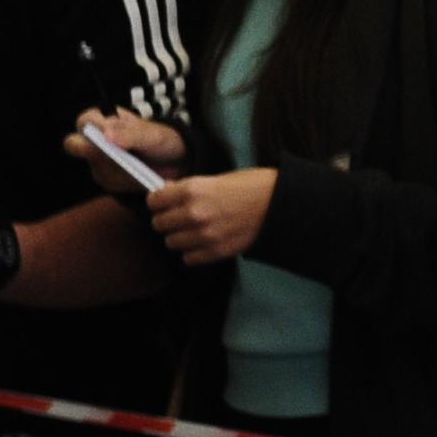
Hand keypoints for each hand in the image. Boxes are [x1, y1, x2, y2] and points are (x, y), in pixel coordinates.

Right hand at [66, 108, 188, 197]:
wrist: (175, 159)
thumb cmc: (160, 138)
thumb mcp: (151, 134)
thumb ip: (130, 134)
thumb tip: (106, 134)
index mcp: (103, 118)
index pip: (84, 121)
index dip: (92, 131)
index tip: (109, 139)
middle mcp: (95, 138)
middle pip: (76, 146)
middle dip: (97, 155)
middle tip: (120, 160)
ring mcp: (97, 159)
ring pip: (96, 169)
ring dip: (120, 172)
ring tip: (142, 168)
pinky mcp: (106, 177)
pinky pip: (109, 183)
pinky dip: (127, 182)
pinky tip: (142, 177)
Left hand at [146, 169, 276, 265]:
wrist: (282, 204)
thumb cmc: (254, 185)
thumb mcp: (218, 178)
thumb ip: (191, 188)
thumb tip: (169, 194)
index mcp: (193, 190)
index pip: (154, 201)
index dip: (157, 201)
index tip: (163, 202)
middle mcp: (194, 213)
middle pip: (159, 224)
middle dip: (166, 220)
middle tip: (177, 217)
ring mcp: (205, 235)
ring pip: (171, 243)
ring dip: (179, 237)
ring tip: (191, 231)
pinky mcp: (217, 251)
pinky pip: (189, 258)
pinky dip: (192, 252)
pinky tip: (201, 243)